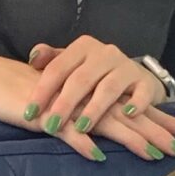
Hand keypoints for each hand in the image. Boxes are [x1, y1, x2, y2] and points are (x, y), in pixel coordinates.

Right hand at [0, 50, 174, 162]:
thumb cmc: (21, 93)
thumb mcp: (58, 104)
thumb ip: (80, 114)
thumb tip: (100, 136)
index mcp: (88, 92)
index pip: (129, 104)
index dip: (157, 117)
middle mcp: (83, 95)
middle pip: (126, 114)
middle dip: (156, 131)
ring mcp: (65, 105)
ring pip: (104, 122)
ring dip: (130, 139)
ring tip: (154, 155)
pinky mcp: (43, 115)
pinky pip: (65, 130)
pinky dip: (82, 142)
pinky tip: (98, 156)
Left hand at [26, 39, 174, 158]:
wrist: (133, 76)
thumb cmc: (94, 74)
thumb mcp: (72, 63)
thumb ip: (51, 60)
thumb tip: (33, 58)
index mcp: (82, 48)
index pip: (58, 68)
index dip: (42, 91)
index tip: (29, 113)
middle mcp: (105, 53)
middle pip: (81, 79)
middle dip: (65, 104)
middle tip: (52, 125)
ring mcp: (126, 67)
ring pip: (109, 87)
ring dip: (94, 109)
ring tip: (82, 127)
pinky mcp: (145, 82)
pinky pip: (142, 93)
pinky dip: (136, 103)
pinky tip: (128, 115)